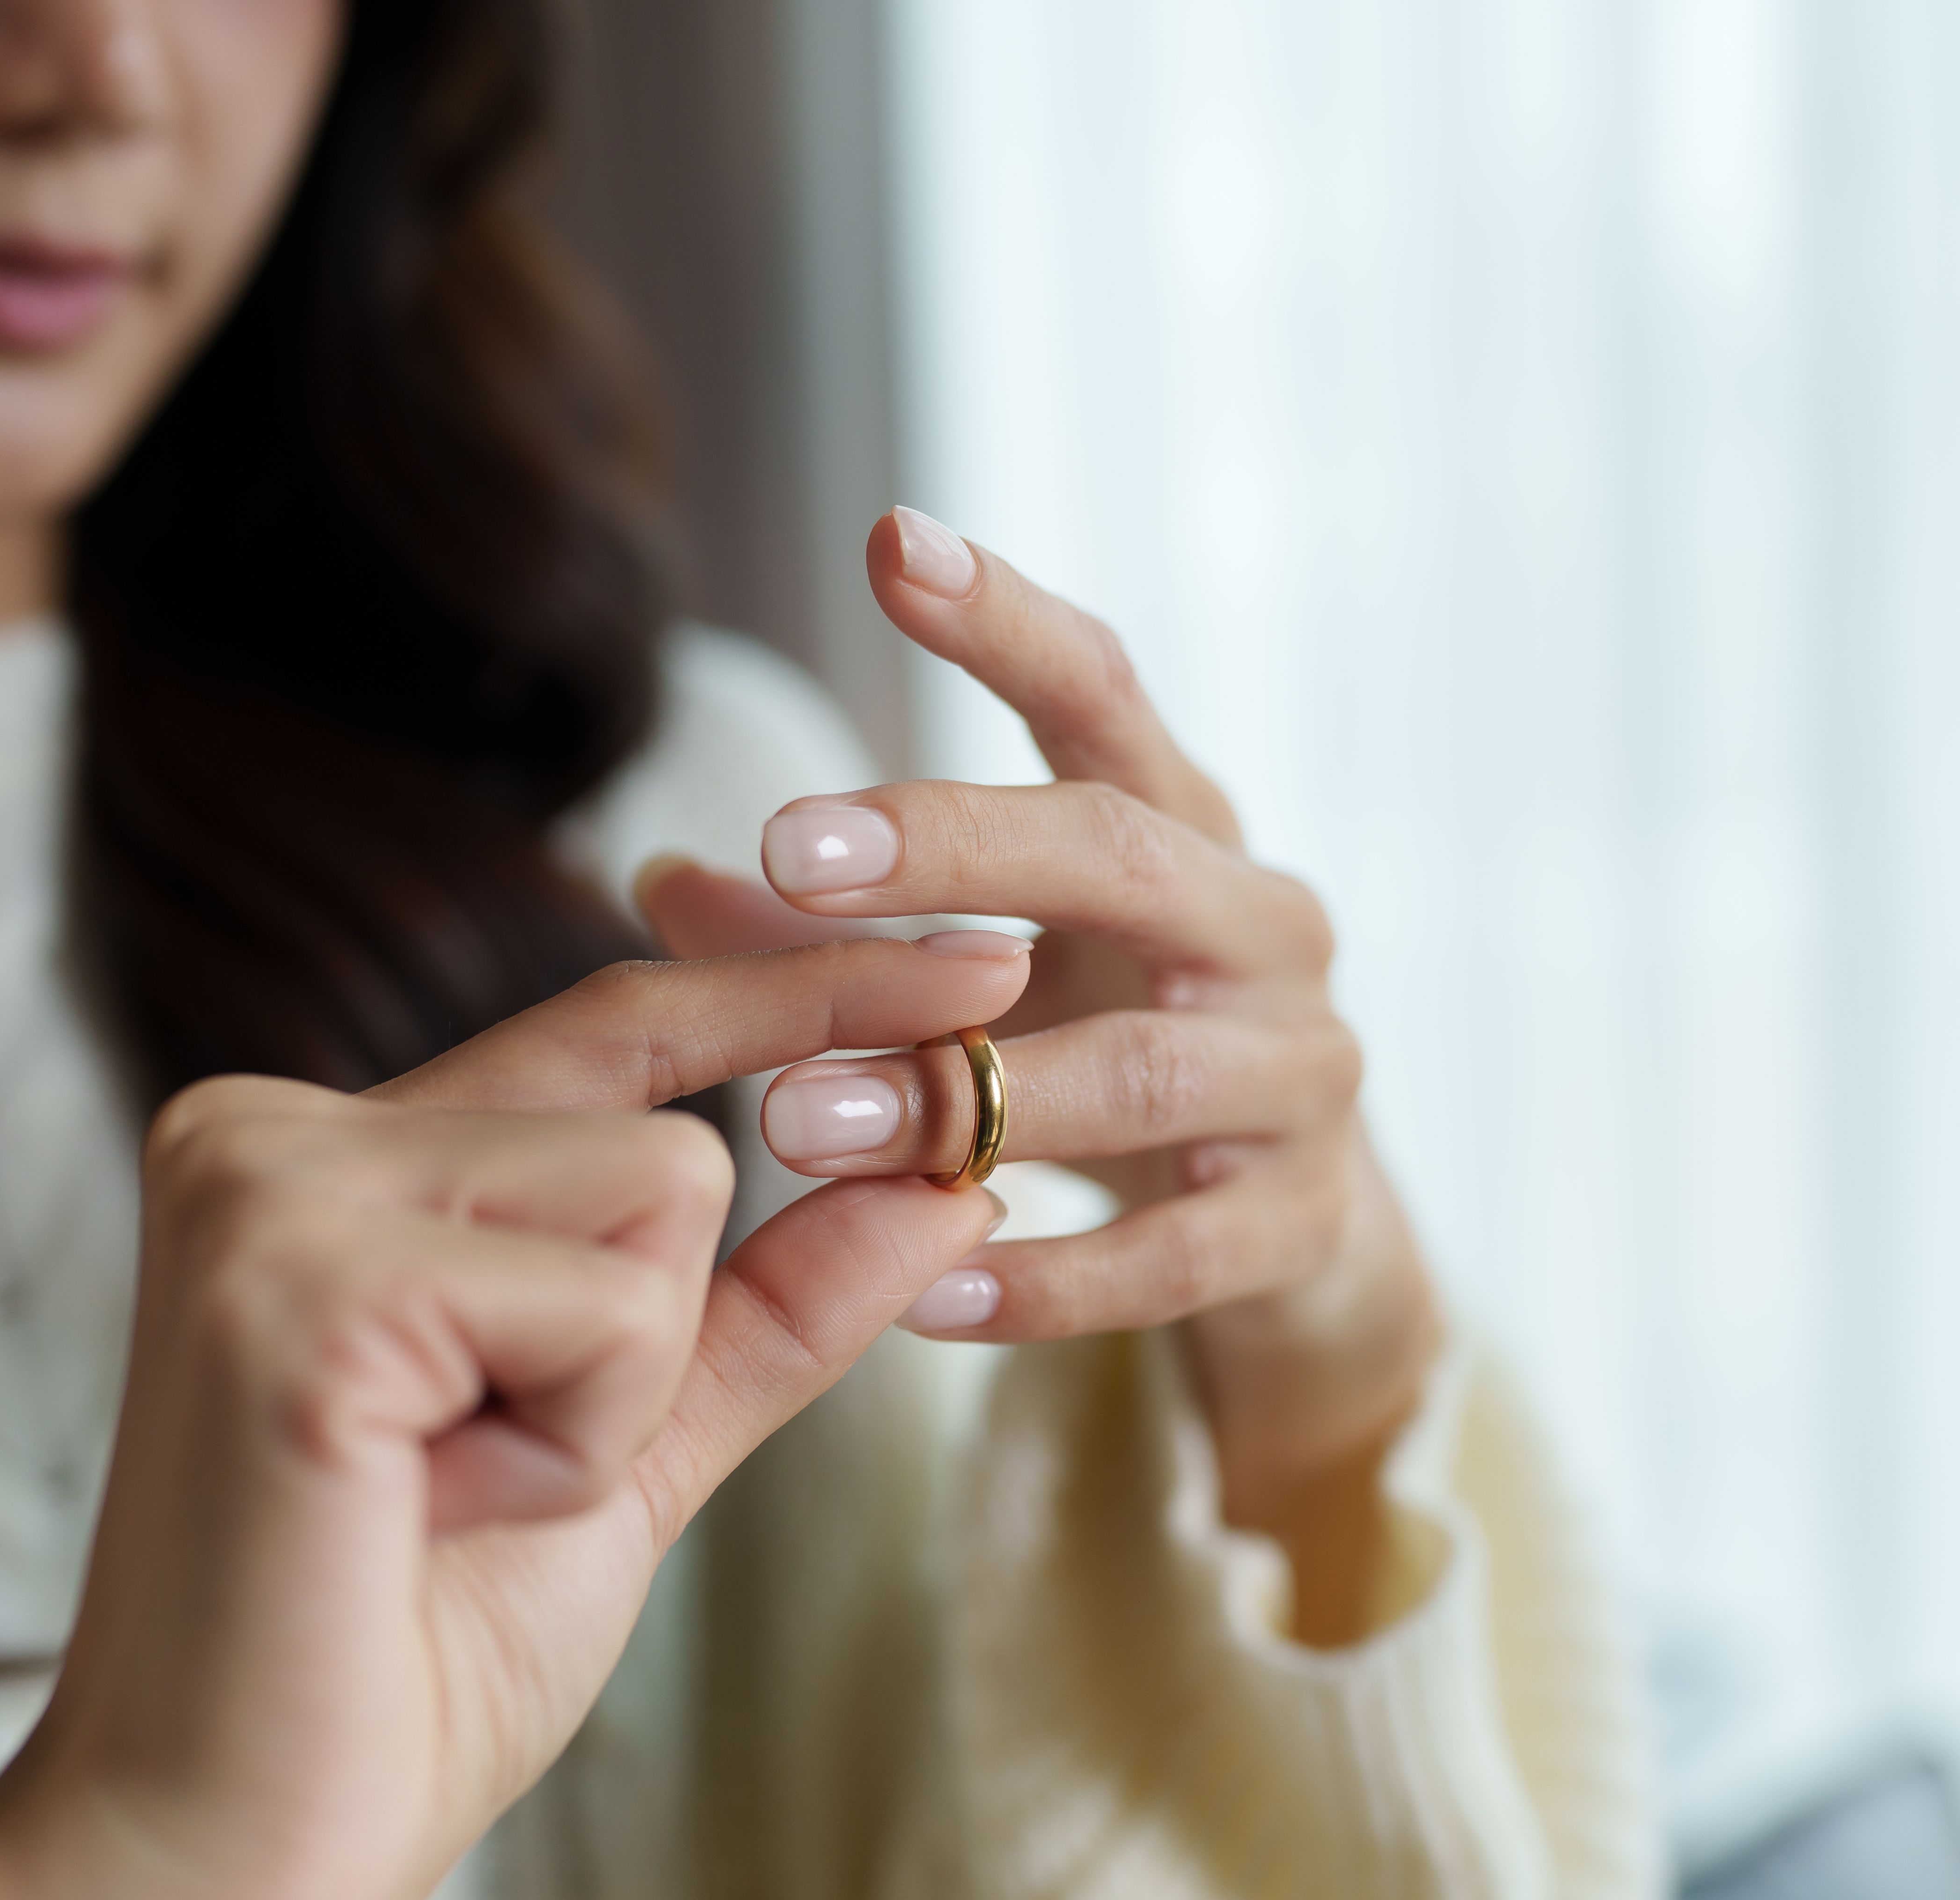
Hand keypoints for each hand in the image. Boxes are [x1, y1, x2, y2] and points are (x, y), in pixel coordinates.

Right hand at [0, 934, 1028, 1899]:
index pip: (620, 1018)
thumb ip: (774, 1303)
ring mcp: (267, 1192)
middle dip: (645, 1342)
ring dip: (610, 1395)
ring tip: (446, 1495)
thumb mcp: (633, 1439)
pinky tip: (424, 1514)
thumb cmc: (409, 1654)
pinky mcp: (295, 1289)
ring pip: (660, 1191)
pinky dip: (569, 1444)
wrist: (235, 1851)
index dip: (805, 991)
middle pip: (666, 1135)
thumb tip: (946, 1175)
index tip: (983, 966)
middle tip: (472, 1479)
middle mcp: (271, 1129)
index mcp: (330, 1148)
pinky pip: (607, 1305)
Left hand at [637, 509, 1441, 1643]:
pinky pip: (1177, 1256)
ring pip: (1139, 1068)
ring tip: (797, 1124)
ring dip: (965, 1095)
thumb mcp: (1000, 976)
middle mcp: (1264, 925)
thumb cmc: (1114, 1052)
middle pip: (1120, 852)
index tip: (892, 542)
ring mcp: (1300, 1076)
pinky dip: (1050, 1281)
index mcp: (1185, 833)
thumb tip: (656, 875)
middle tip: (790, 850)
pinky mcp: (1303, 1223)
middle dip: (956, 847)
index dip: (1007, 619)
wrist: (1300, 1238)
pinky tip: (923, 1297)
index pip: (1106, 694)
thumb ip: (836, 936)